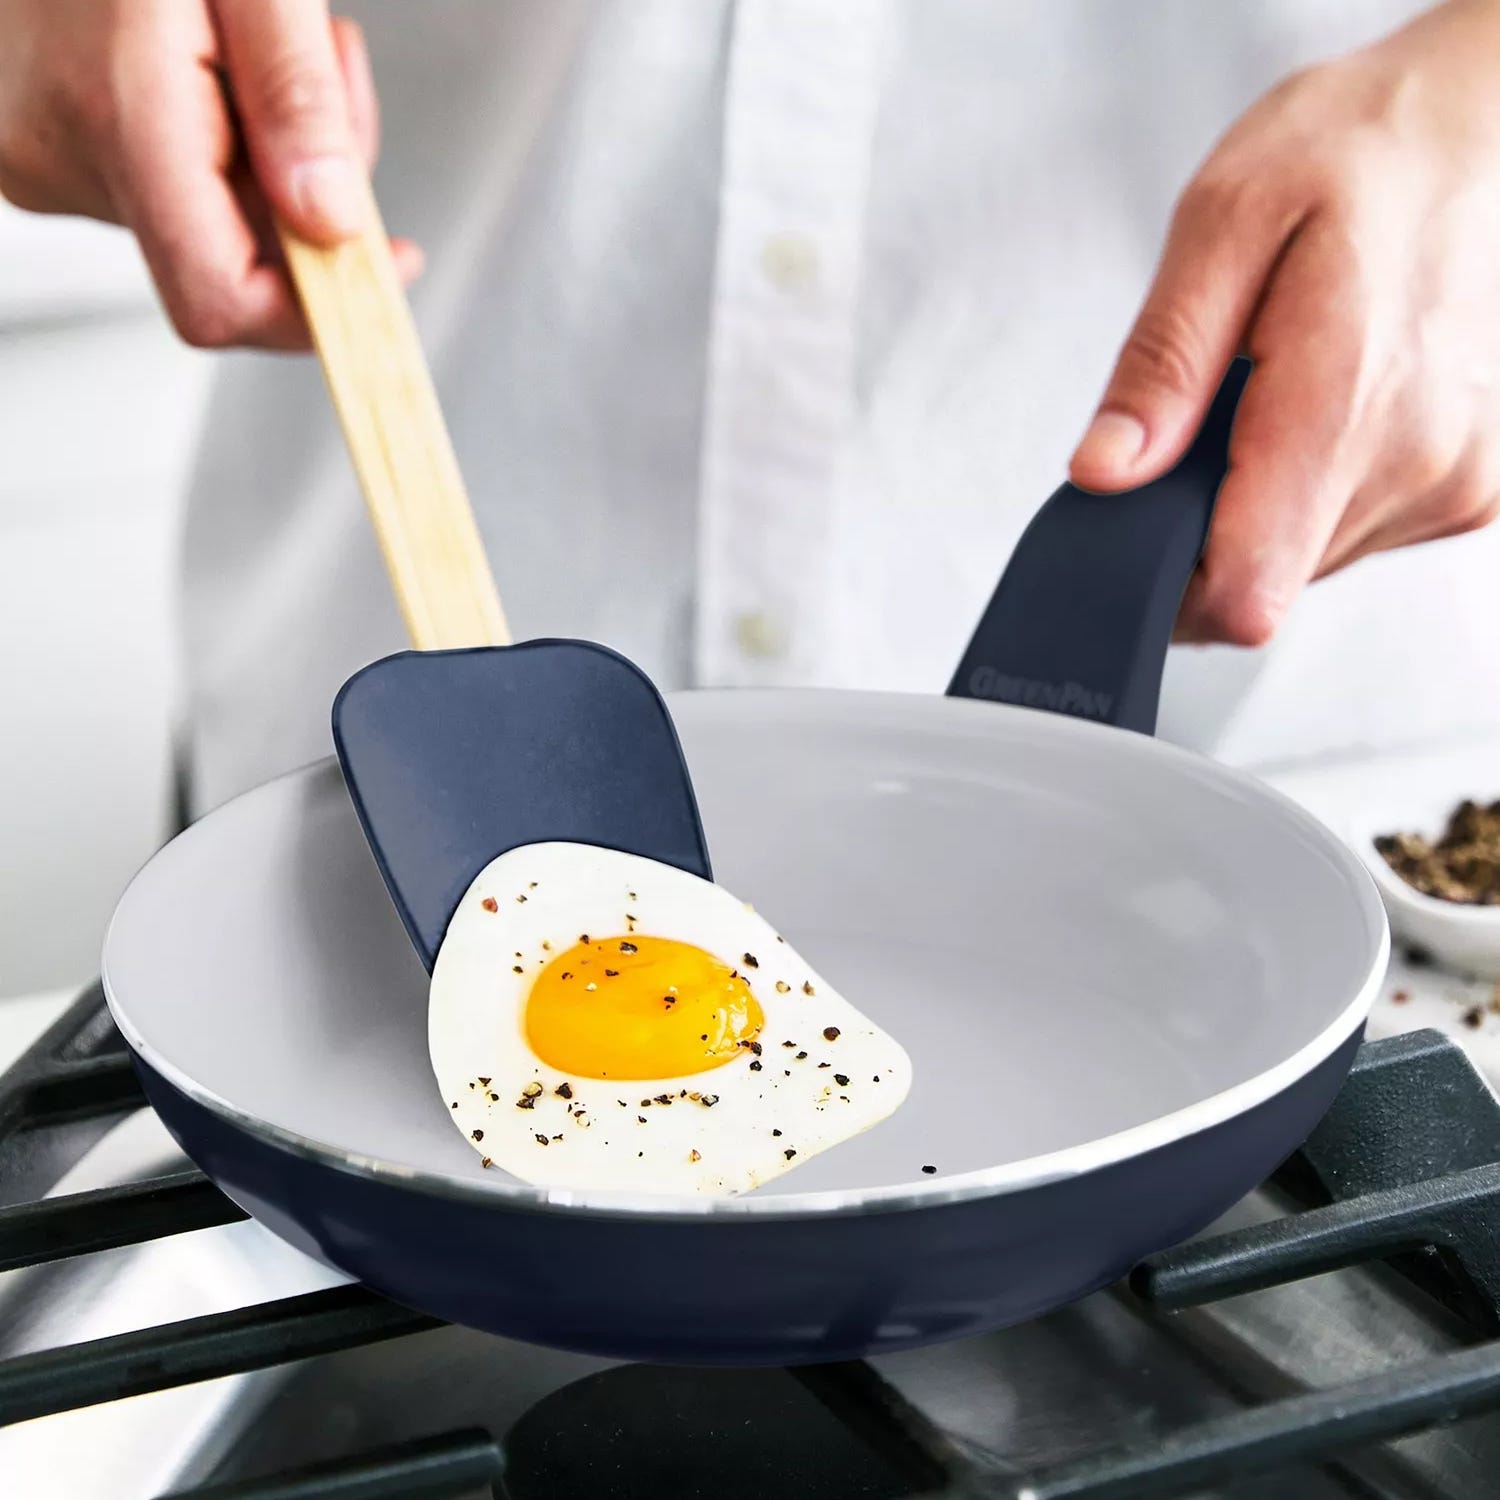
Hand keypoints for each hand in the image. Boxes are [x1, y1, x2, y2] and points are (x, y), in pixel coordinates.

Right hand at [0, 0, 421, 348]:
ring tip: (252, 42)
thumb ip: (296, 97)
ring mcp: (44, 158)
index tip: (385, 272)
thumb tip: (332, 222)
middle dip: (308, 194)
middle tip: (326, 73)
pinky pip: (168, 183)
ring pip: (208, 219)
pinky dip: (222, 140)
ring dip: (271, 157)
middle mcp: (58, 159)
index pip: (220, 298)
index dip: (315, 308)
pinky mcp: (48, 148)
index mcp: (111, 114)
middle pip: (231, 258)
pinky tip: (210, 60)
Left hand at [1070, 0, 1499, 645]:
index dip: (1167, 589)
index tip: (1132, 537)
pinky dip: (1305, 492)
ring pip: (1298, 566)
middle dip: (1202, 524)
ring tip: (1269, 398)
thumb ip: (1161, 366)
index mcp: (1346, 399)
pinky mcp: (1462, 489)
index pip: (1244, 592)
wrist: (1458, 132)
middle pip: (1258, 583)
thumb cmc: (1344, 155)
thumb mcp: (1220, 222)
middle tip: (1202, 420)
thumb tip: (1105, 474)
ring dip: (1255, 505)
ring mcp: (1449, 481)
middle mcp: (1417, 460)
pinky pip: (1345, 537)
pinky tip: (1315, 411)